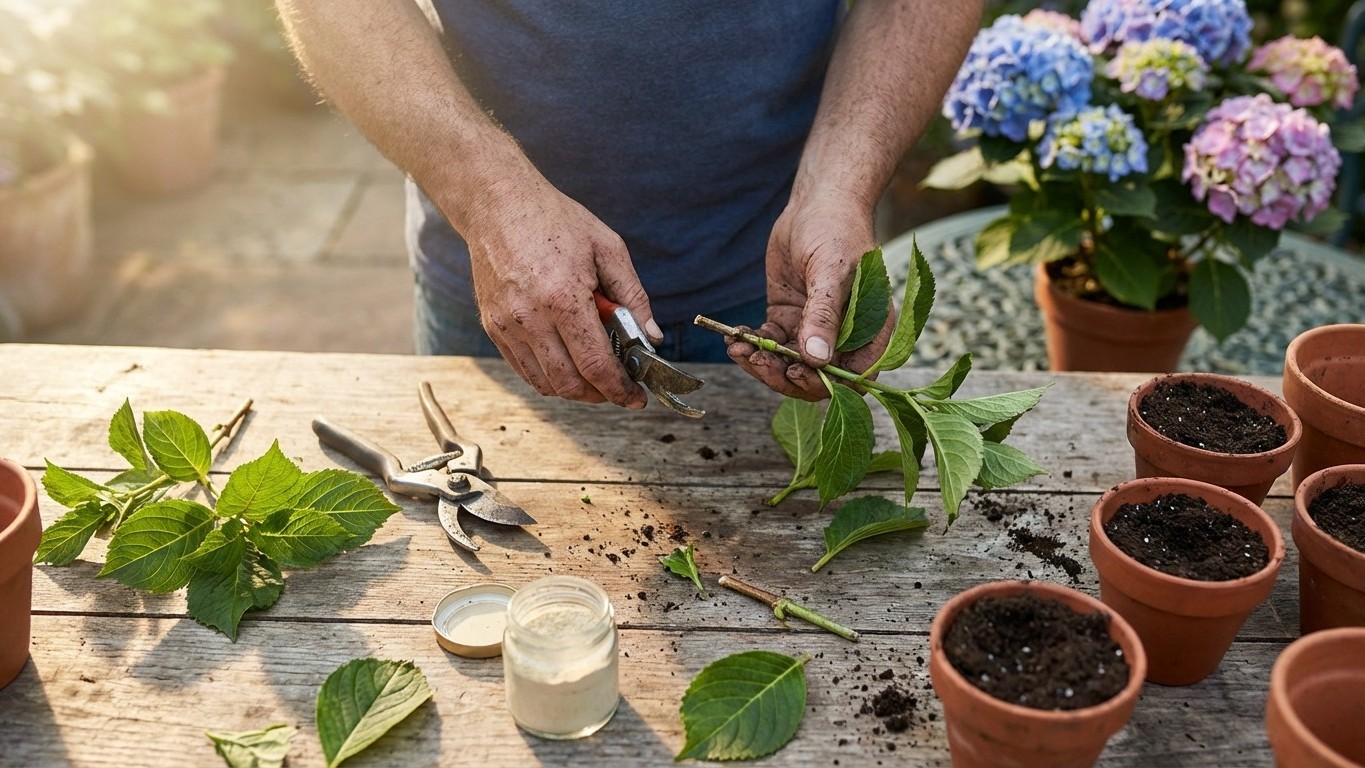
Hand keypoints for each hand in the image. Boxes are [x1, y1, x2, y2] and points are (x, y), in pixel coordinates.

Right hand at [462, 173, 659, 407]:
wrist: (497, 203)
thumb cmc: (555, 220)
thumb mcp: (608, 249)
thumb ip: (633, 297)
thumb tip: (651, 337)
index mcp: (563, 297)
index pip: (595, 364)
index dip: (620, 389)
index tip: (635, 398)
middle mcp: (530, 317)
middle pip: (569, 383)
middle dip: (600, 395)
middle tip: (619, 387)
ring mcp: (506, 325)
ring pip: (544, 383)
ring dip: (575, 390)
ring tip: (595, 377)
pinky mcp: (492, 326)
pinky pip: (523, 369)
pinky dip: (549, 377)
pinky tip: (568, 364)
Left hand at [727, 196, 890, 399]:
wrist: (816, 203)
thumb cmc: (836, 231)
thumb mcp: (831, 272)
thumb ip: (824, 315)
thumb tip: (817, 359)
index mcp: (869, 331)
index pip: (851, 377)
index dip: (823, 383)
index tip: (794, 370)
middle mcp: (844, 337)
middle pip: (815, 378)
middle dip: (783, 376)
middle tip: (755, 360)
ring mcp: (813, 330)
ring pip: (788, 365)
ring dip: (762, 363)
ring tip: (737, 348)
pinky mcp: (788, 320)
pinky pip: (770, 344)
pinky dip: (752, 344)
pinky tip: (733, 337)